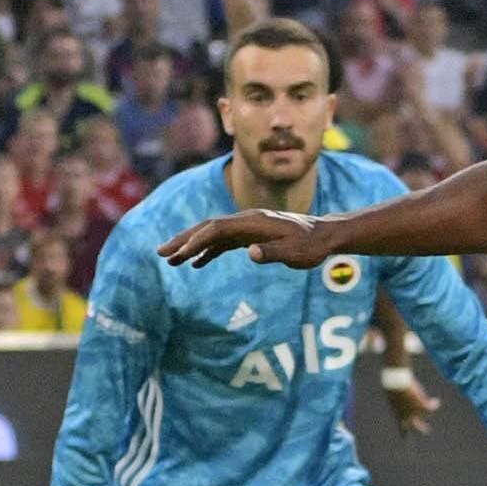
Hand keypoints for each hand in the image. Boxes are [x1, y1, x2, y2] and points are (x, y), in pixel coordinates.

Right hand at [158, 209, 335, 268]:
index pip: (217, 228)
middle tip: (160, 253)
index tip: (181, 256)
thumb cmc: (312, 246)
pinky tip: (197, 265)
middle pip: (207, 227)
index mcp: (254, 221)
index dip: (197, 241)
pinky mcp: (250, 236)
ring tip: (170, 261)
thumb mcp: (296, 252)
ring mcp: (247, 227)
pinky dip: (207, 252)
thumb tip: (251, 253)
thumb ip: (274, 252)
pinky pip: (223, 242)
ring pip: (211, 234)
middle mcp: (246, 220)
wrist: (326, 236)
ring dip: (190, 246)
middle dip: (183, 240)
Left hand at [380, 365, 437, 434]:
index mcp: (398, 415)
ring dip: (428, 409)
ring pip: (425, 414)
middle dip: (421, 429)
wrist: (397, 383)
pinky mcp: (422, 405)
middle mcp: (407, 416)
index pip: (401, 427)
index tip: (406, 436)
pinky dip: (435, 404)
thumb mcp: (392, 394)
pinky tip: (436, 401)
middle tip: (427, 431)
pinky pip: (431, 408)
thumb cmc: (391, 386)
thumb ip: (396, 399)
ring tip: (433, 402)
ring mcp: (415, 412)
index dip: (405, 432)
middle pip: (415, 427)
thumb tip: (397, 396)